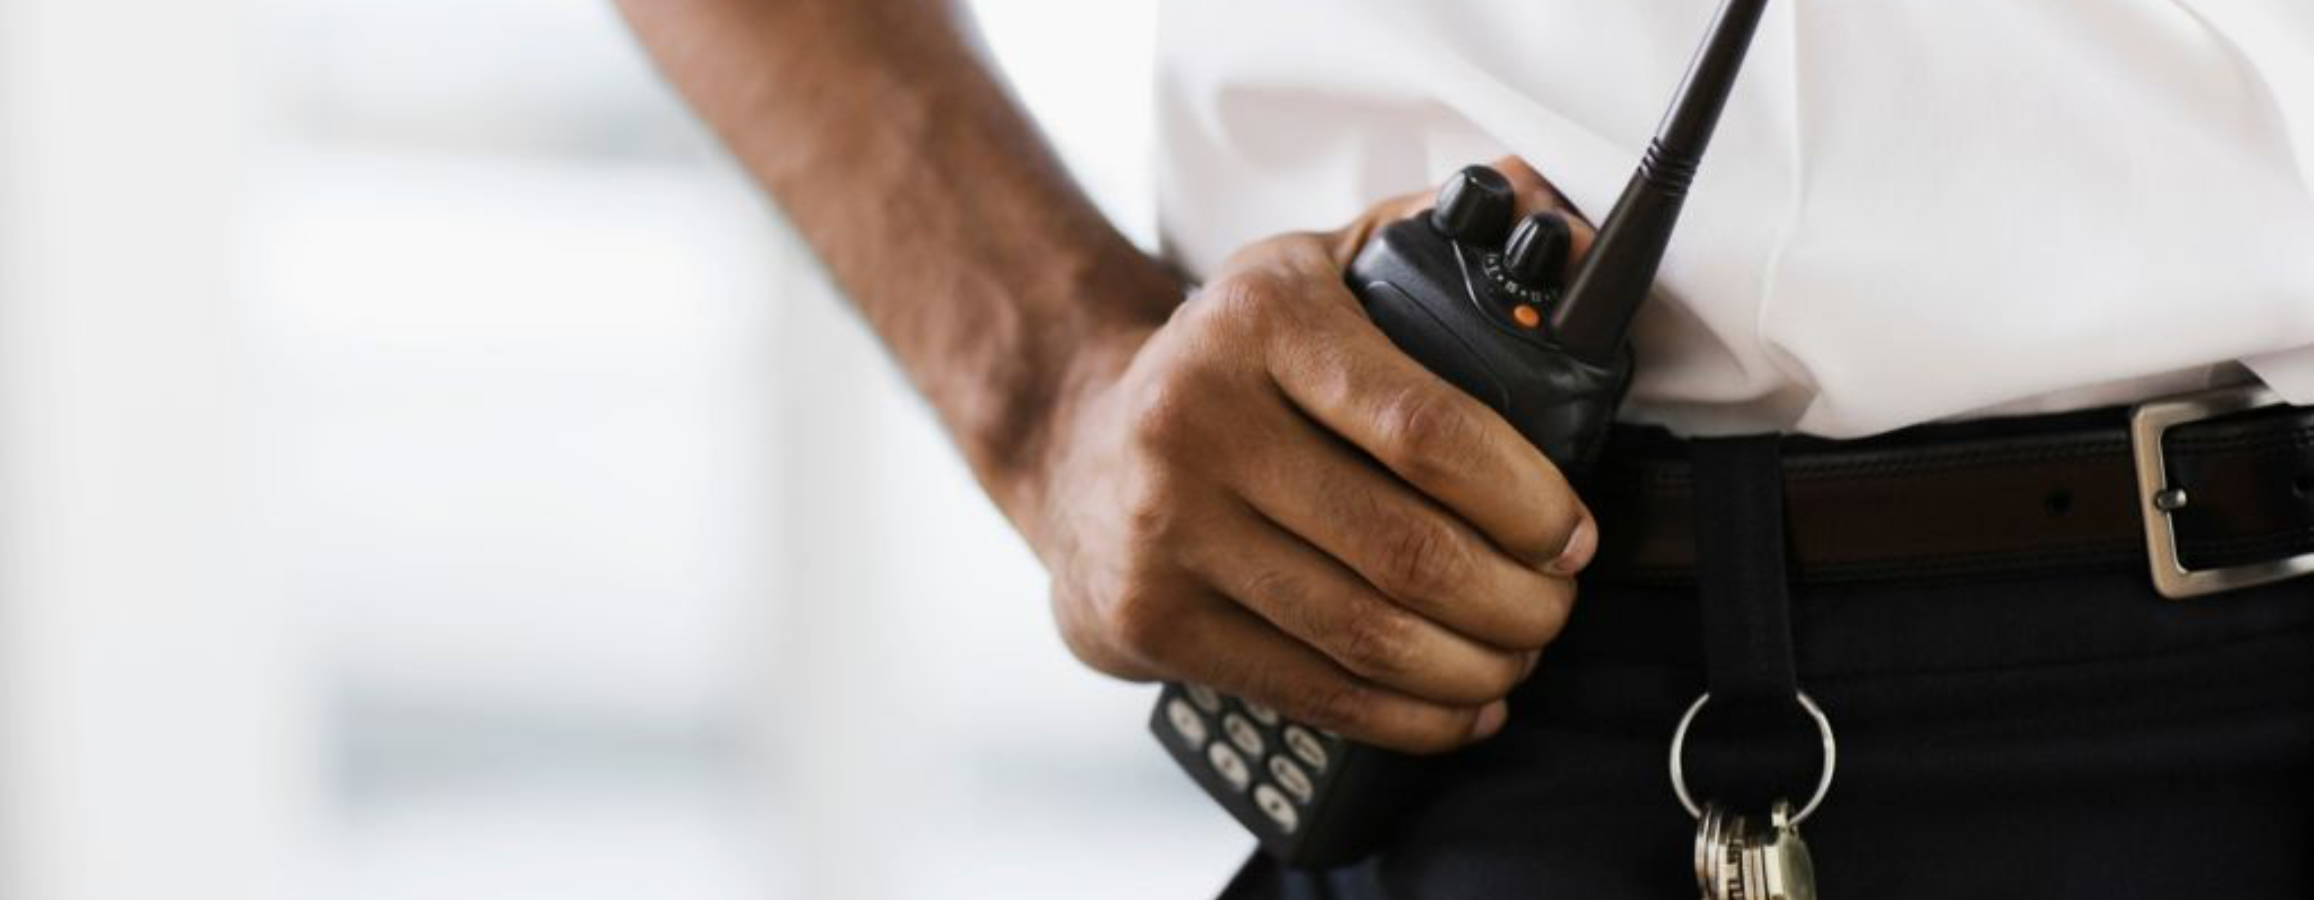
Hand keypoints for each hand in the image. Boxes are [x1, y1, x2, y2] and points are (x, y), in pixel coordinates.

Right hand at [1022, 159, 1601, 753]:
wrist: (1074, 439)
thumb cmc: (1226, 364)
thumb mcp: (1312, 272)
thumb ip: (1425, 239)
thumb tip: (1550, 216)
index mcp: (1258, 321)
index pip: (1424, 427)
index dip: (1523, 497)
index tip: (1570, 531)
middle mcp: (1197, 421)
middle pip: (1406, 550)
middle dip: (1517, 599)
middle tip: (1555, 604)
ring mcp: (1167, 530)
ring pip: (1366, 635)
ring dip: (1474, 665)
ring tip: (1516, 654)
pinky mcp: (1153, 619)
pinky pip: (1313, 692)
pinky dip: (1408, 717)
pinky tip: (1458, 705)